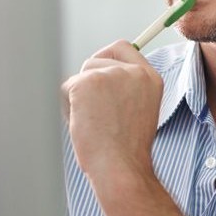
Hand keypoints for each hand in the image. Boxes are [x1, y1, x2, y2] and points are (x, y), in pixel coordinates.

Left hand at [61, 40, 163, 178]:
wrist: (120, 166)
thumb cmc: (126, 149)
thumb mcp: (139, 110)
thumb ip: (126, 88)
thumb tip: (99, 78)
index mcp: (150, 78)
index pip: (123, 48)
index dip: (107, 57)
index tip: (99, 70)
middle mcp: (132, 71)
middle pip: (96, 59)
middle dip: (88, 81)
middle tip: (95, 110)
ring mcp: (109, 74)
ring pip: (80, 75)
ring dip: (79, 97)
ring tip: (92, 122)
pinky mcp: (86, 83)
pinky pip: (66, 88)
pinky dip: (68, 108)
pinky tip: (83, 125)